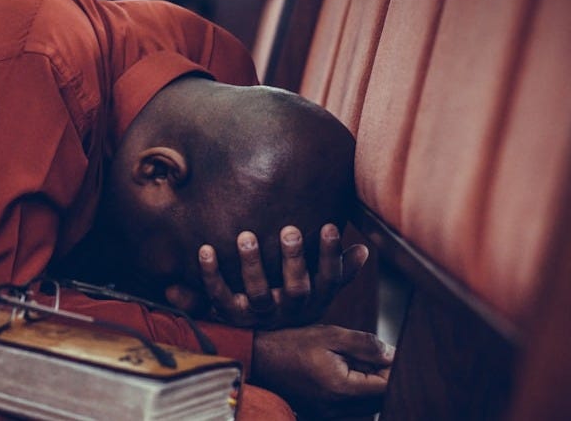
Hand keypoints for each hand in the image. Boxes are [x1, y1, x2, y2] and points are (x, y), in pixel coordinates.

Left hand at [169, 224, 367, 327]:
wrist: (261, 343)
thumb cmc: (293, 302)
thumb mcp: (320, 291)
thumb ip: (340, 271)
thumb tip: (364, 249)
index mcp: (312, 300)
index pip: (328, 279)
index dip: (330, 255)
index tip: (330, 226)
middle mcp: (288, 310)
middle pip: (296, 288)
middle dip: (294, 259)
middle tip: (290, 230)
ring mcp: (259, 314)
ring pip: (258, 292)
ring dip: (252, 264)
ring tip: (246, 236)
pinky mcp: (232, 315)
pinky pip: (219, 295)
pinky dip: (211, 274)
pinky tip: (205, 249)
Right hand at [251, 325, 392, 418]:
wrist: (257, 360)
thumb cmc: (291, 344)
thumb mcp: (330, 335)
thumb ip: (365, 345)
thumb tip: (393, 355)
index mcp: (341, 388)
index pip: (387, 387)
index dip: (393, 370)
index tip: (386, 354)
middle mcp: (336, 409)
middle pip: (380, 399)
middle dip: (381, 377)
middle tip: (364, 356)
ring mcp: (329, 415)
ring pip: (367, 405)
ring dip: (368, 385)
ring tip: (347, 363)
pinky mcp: (323, 415)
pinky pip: (351, 407)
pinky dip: (353, 391)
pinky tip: (338, 373)